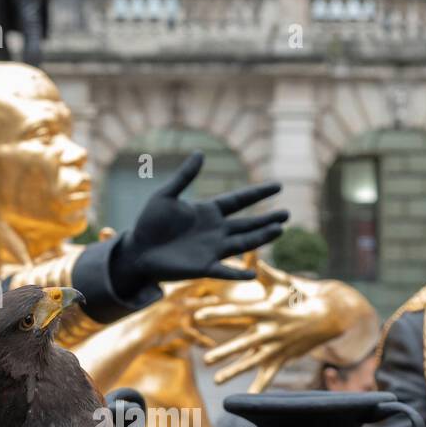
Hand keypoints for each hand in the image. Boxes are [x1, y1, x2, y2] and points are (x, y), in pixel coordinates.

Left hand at [110, 152, 287, 296]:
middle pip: (248, 223)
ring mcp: (212, 249)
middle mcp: (215, 230)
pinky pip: (225, 270)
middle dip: (267, 218)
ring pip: (243, 243)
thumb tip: (200, 153)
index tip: (278, 186)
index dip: (258, 193)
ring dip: (261, 237)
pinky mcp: (203, 267)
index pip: (239, 200)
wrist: (137, 250)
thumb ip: (184, 177)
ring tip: (280, 230)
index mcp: (208, 211)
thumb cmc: (149, 223)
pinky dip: (238, 272)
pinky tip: (254, 273)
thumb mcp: (166, 195)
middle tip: (288, 213)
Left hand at [194, 262, 375, 392]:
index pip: (239, 312)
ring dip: (234, 371)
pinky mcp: (283, 357)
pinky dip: (259, 387)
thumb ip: (266, 273)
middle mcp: (272, 330)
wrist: (330, 315)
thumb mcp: (284, 282)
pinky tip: (247, 399)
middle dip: (225, 352)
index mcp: (268, 310)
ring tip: (216, 380)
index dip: (218, 313)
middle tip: (206, 359)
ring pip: (253, 362)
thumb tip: (254, 259)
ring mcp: (278, 347)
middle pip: (244, 343)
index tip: (199, 315)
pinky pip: (269, 375)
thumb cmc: (302, 295)